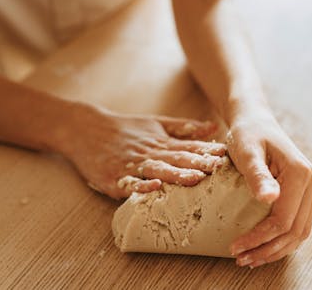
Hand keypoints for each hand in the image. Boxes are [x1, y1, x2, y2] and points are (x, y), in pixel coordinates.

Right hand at [57, 104, 226, 198]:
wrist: (84, 128)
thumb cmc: (125, 128)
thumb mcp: (156, 123)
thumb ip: (184, 127)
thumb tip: (214, 126)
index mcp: (161, 142)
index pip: (188, 147)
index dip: (208, 152)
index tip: (228, 155)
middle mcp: (148, 153)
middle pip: (177, 159)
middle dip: (200, 164)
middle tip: (220, 169)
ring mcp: (131, 166)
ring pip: (157, 170)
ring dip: (177, 175)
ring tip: (196, 179)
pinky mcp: (113, 179)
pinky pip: (129, 184)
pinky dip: (141, 187)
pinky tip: (154, 188)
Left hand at [227, 107, 311, 267]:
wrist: (256, 121)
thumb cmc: (248, 134)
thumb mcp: (247, 151)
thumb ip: (258, 175)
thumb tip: (270, 198)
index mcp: (300, 174)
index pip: (283, 219)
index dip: (260, 238)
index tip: (236, 247)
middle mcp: (311, 182)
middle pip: (295, 230)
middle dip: (268, 249)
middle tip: (242, 259)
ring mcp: (310, 188)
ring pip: (300, 231)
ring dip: (277, 249)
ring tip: (251, 259)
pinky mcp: (303, 192)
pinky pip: (298, 223)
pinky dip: (282, 239)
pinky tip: (264, 246)